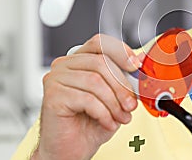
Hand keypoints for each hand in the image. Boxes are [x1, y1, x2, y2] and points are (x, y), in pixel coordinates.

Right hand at [32, 34, 141, 159]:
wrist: (70, 149)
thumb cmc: (89, 123)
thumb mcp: (113, 97)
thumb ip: (123, 79)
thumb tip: (139, 65)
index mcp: (79, 60)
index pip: (100, 43)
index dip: (120, 51)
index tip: (135, 66)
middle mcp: (64, 65)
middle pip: (101, 62)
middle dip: (122, 86)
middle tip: (131, 105)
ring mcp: (56, 78)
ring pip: (95, 81)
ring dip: (114, 103)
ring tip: (120, 117)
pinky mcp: (53, 96)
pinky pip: (87, 99)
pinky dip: (103, 113)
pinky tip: (107, 122)